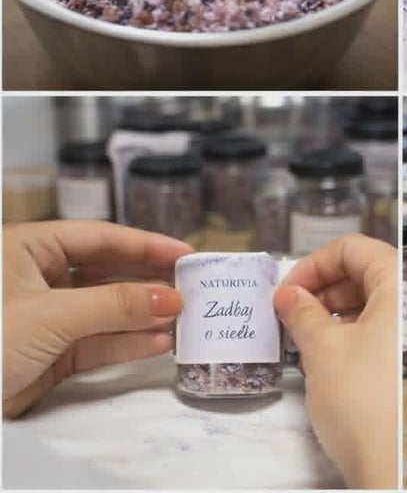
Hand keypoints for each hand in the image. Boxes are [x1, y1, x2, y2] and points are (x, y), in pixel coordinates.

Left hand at [3, 220, 191, 417]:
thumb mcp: (51, 315)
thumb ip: (115, 305)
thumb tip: (171, 298)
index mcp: (26, 250)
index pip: (98, 237)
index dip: (144, 244)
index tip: (186, 254)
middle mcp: (36, 279)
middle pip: (106, 273)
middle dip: (148, 283)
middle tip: (192, 288)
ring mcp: (43, 319)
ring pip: (105, 311)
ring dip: (143, 316)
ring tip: (184, 319)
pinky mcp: (47, 356)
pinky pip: (96, 343)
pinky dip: (127, 343)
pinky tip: (157, 342)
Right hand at [274, 235, 397, 488]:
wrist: (386, 459)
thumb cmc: (360, 399)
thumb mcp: (321, 348)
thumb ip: (302, 312)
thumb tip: (287, 295)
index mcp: (398, 286)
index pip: (355, 248)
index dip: (316, 262)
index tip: (288, 288)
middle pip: (361, 273)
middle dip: (320, 287)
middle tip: (288, 311)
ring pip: (364, 303)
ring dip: (328, 311)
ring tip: (298, 334)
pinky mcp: (400, 360)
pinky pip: (370, 330)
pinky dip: (342, 333)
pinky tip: (317, 354)